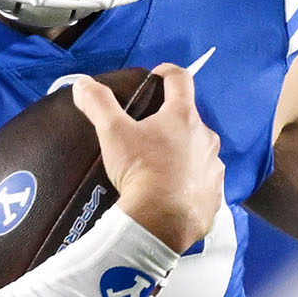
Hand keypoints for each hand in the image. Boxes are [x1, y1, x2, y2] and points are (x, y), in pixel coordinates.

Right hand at [74, 60, 222, 253]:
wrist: (160, 224)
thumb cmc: (140, 172)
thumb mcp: (113, 134)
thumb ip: (98, 104)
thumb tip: (82, 84)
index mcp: (183, 117)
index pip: (180, 79)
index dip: (167, 72)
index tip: (157, 75)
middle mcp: (206, 137)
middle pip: (189, 120)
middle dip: (172, 123)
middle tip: (149, 134)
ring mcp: (214, 167)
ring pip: (199, 152)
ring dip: (184, 154)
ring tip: (161, 169)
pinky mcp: (214, 195)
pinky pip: (204, 182)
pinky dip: (190, 183)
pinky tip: (173, 193)